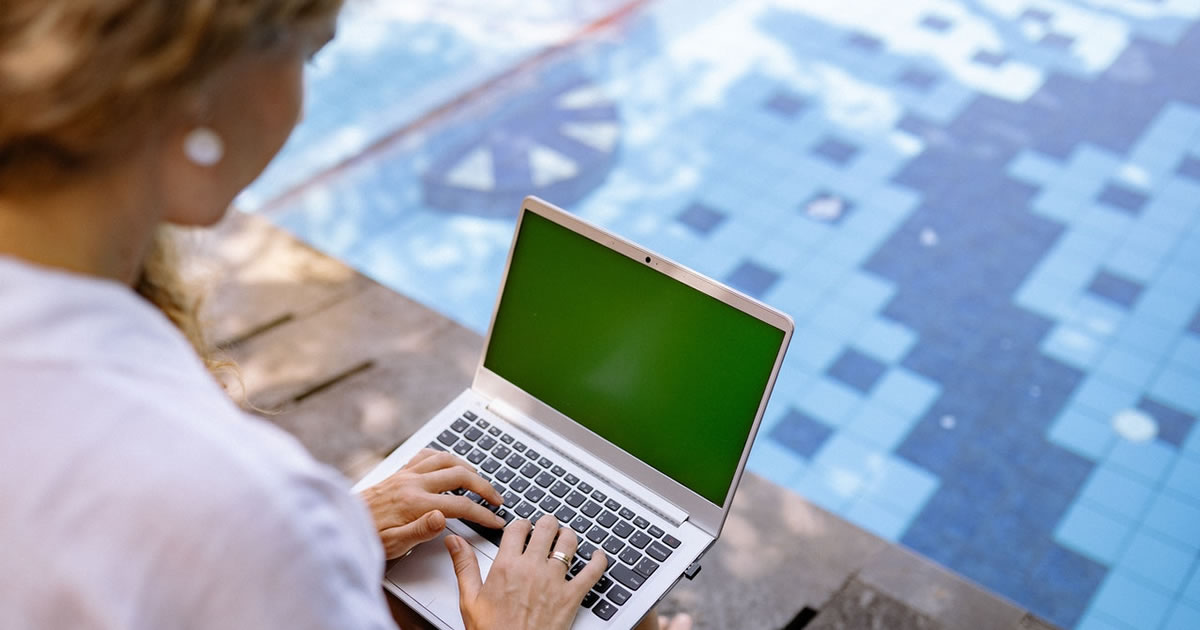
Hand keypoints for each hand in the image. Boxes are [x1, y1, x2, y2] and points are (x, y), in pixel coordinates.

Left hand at [361, 448, 504, 558]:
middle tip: (496, 498)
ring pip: (446, 459)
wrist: (341, 522)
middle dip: (484, 486)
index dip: (483, 513)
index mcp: (415, 504)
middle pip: (460, 475)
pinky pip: (426, 455)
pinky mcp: (399, 472)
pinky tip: (448, 463)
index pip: (460, 505)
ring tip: (479, 479)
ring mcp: (406, 474)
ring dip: (468, 467)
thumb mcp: (393, 544)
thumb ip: (420, 530)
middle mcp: (413, 483)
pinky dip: (442, 457)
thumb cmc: (366, 536)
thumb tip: (442, 517)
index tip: (495, 520)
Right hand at [446, 514, 607, 629]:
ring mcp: (554, 581)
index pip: (517, 528)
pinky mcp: (572, 596)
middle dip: (547, 524)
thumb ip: (464, 566)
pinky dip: (599, 560)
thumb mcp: (470, 600)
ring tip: (566, 537)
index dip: (521, 524)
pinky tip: (598, 556)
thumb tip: (454, 541)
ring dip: (569, 536)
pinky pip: (592, 571)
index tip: (523, 527)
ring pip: (569, 542)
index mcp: (506, 566)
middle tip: (547, 527)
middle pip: (545, 528)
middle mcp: (532, 568)